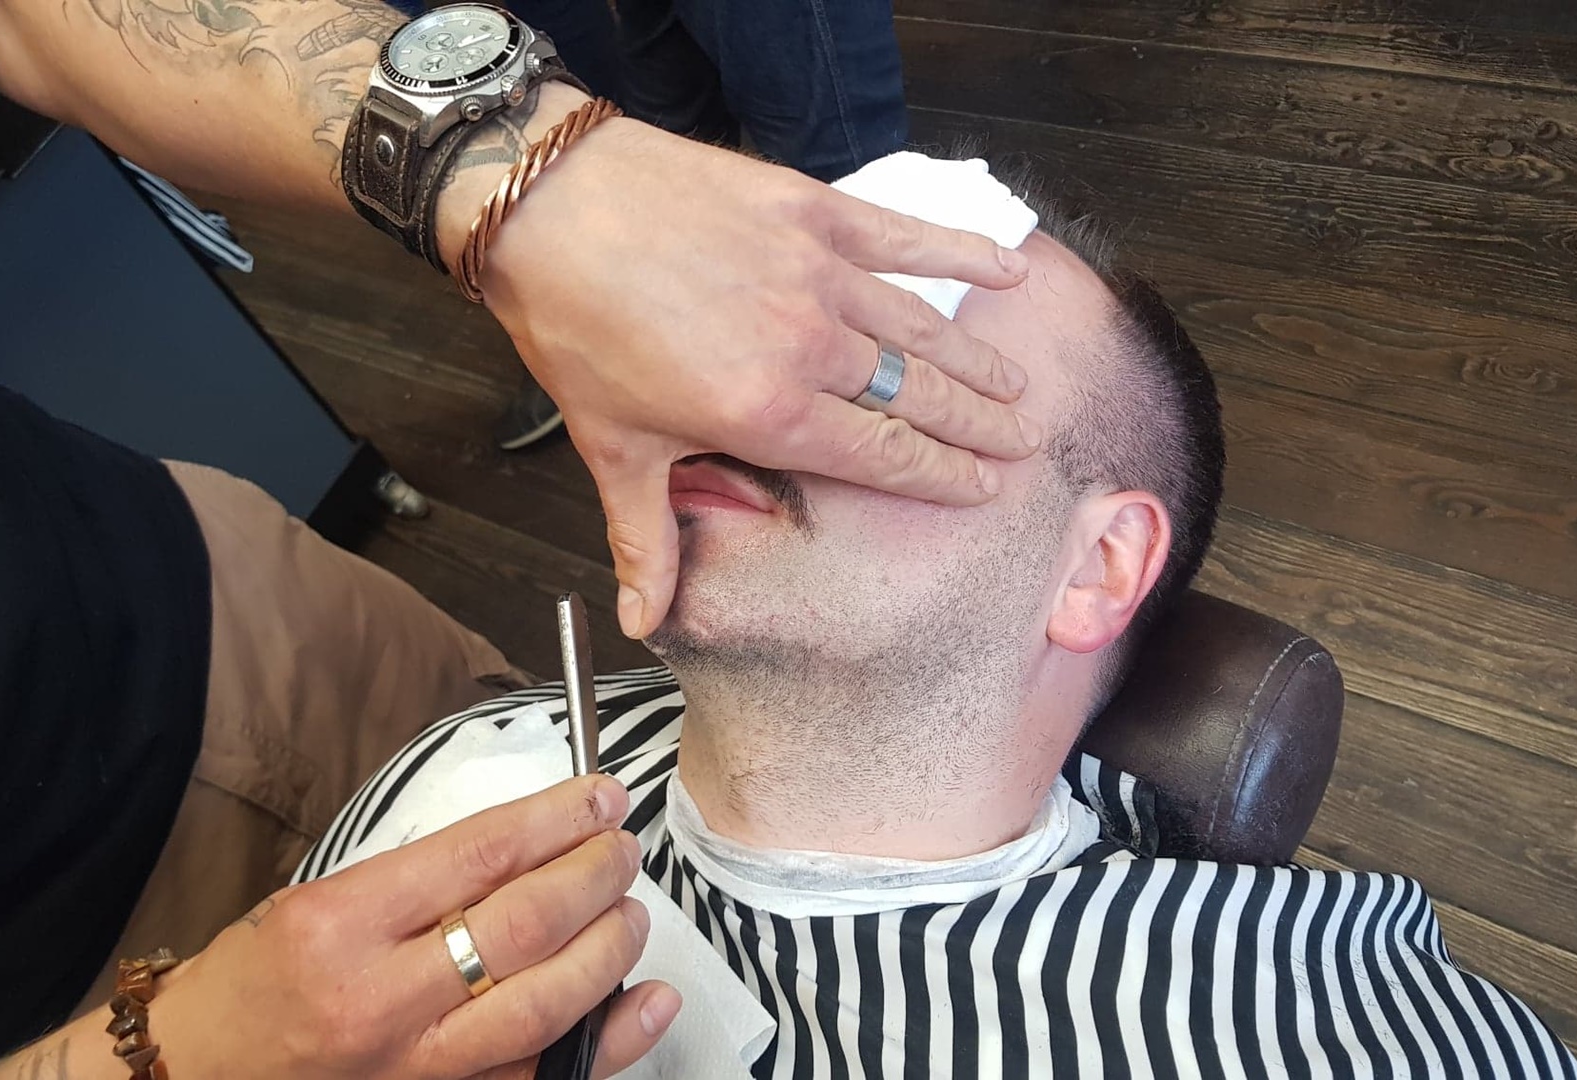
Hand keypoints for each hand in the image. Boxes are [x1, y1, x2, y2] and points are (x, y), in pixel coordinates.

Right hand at [148, 777, 678, 1078]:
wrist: (197, 1075)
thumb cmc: (254, 982)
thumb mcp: (316, 902)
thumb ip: (419, 880)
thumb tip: (527, 847)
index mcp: (342, 924)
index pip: (478, 856)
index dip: (554, 820)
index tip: (597, 797)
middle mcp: (381, 997)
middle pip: (523, 925)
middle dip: (592, 875)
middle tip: (620, 845)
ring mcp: (415, 1065)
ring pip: (545, 1002)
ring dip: (608, 946)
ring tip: (630, 906)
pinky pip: (545, 1073)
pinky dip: (611, 1038)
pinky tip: (648, 999)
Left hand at [475, 120, 1040, 637]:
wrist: (552, 210)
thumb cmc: (577, 328)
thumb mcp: (614, 446)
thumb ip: (647, 538)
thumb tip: (643, 619)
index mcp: (769, 416)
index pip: (882, 457)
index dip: (941, 477)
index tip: (985, 489)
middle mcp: (809, 349)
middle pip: (919, 398)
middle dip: (978, 427)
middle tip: (1024, 444)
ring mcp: (818, 274)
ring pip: (923, 329)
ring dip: (977, 361)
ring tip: (1017, 386)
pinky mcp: (813, 211)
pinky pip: (907, 237)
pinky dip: (961, 254)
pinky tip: (1011, 270)